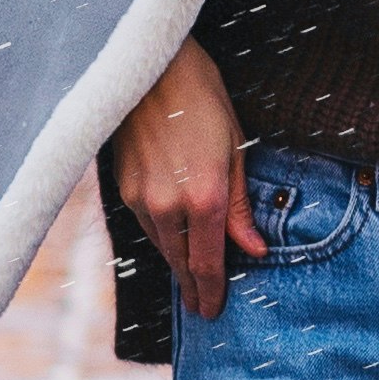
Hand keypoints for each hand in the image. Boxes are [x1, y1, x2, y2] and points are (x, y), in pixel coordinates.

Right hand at [111, 37, 264, 320]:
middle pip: (181, 263)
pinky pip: (146, 226)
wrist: (153, 68)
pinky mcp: (123, 187)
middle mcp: (169, 206)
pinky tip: (172, 240)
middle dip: (193, 288)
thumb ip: (242, 206)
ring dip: (177, 264)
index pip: (207, 263)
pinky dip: (161, 238)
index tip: (213, 311)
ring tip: (190, 280)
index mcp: (205, 197)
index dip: (211, 292)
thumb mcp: (236, 149)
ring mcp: (141, 198)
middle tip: (202, 308)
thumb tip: (254, 250)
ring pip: (162, 247)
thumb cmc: (203, 99)